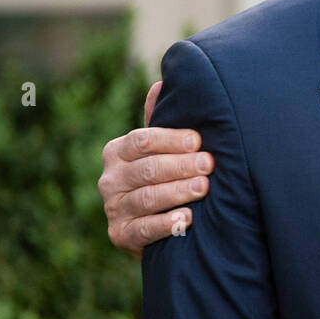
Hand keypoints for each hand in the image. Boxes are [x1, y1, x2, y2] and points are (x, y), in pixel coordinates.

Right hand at [97, 79, 213, 258]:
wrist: (159, 227)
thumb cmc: (165, 176)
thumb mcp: (161, 149)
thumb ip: (160, 120)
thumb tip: (162, 83)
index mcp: (118, 151)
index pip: (142, 141)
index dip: (170, 140)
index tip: (198, 140)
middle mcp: (110, 179)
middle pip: (147, 169)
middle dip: (180, 165)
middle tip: (209, 164)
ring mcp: (113, 208)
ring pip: (147, 198)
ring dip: (177, 191)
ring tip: (204, 187)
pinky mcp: (121, 235)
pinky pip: (143, 230)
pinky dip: (166, 224)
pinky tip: (187, 218)